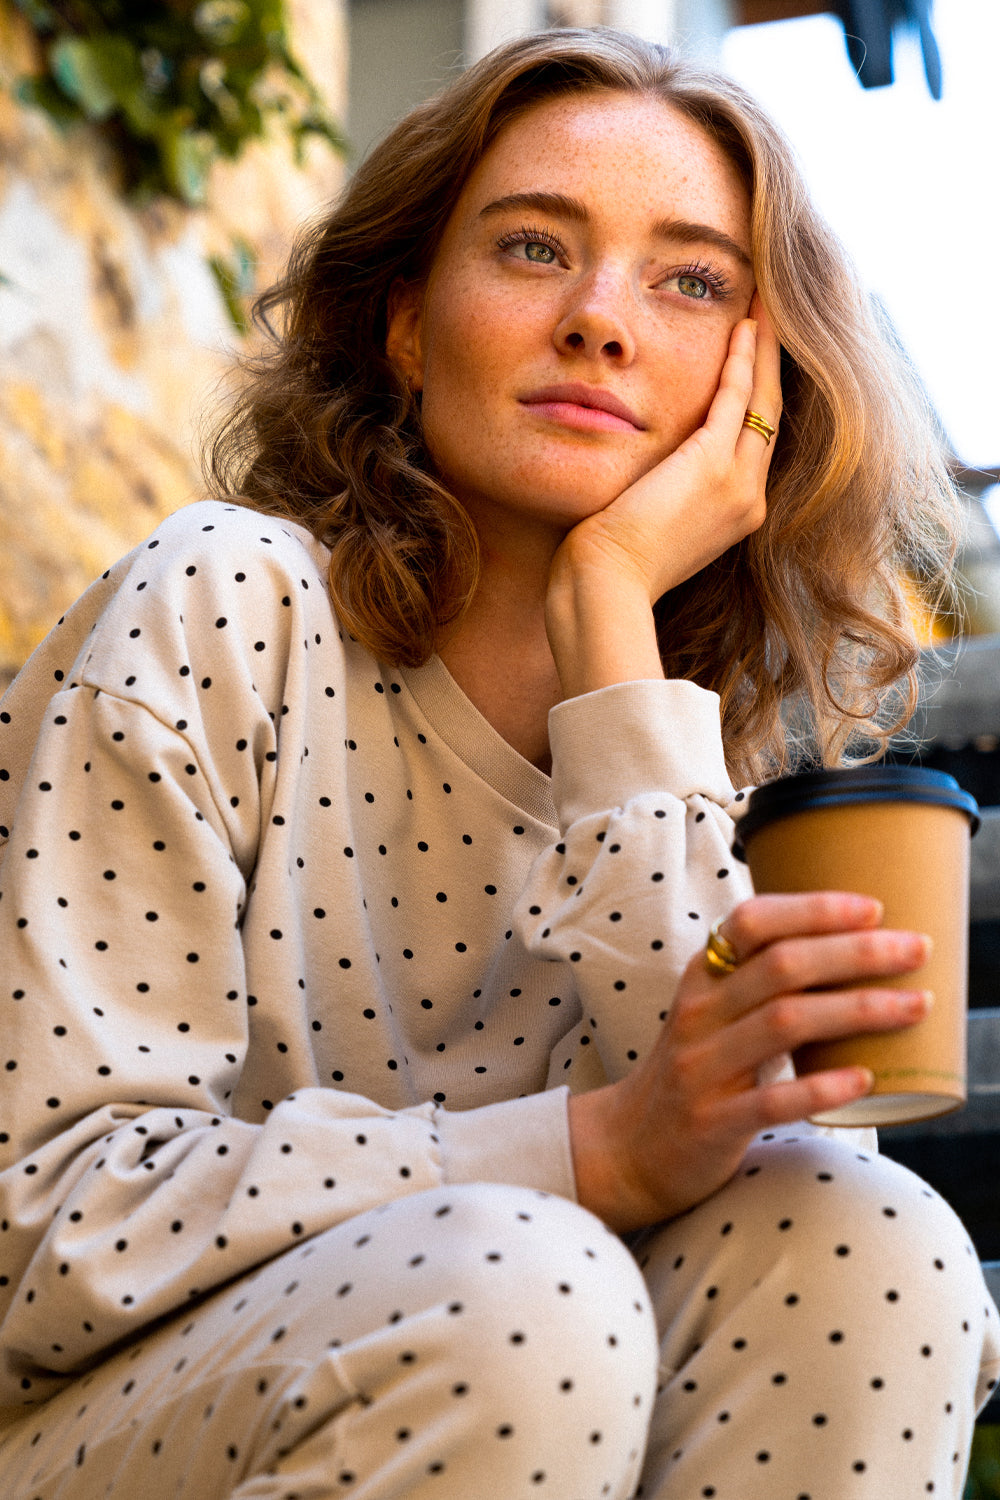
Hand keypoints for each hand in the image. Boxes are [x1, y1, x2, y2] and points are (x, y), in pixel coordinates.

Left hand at [545, 294, 781, 696]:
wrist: (605, 590)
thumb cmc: (608, 567)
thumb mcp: (646, 525)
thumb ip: (661, 493)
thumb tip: (646, 472)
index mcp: (734, 514)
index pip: (755, 441)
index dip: (758, 393)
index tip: (756, 355)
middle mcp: (748, 499)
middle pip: (771, 414)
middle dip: (773, 361)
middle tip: (775, 311)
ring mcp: (737, 484)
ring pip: (763, 399)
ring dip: (766, 346)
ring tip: (767, 301)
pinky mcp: (713, 467)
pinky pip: (737, 398)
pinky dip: (743, 358)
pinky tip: (745, 324)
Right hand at [568, 892, 932, 1233]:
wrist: (629, 1148)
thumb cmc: (693, 1072)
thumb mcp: (714, 1015)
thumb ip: (763, 985)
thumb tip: (857, 954)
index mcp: (702, 978)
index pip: (751, 922)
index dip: (813, 909)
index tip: (873, 908)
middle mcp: (698, 1013)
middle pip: (782, 966)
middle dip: (856, 953)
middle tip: (915, 949)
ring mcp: (701, 1067)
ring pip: (784, 1023)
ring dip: (857, 1009)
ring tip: (914, 1005)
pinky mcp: (711, 1122)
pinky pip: (771, 1100)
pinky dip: (821, 1086)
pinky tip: (864, 1078)